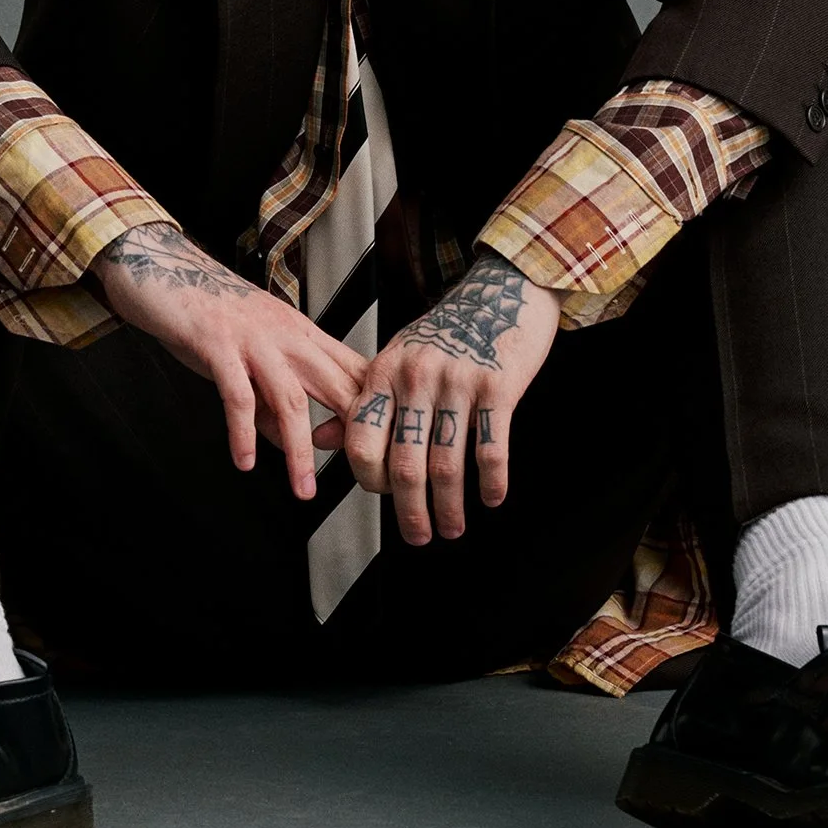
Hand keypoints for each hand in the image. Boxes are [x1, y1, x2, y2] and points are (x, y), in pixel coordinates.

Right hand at [91, 223, 366, 500]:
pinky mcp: (218, 344)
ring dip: (301, 450)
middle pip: (336, 386)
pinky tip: (245, 460)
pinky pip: (238, 395)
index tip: (371, 448)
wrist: (165, 267)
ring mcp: (254, 338)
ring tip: (304, 488)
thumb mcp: (253, 354)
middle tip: (356, 475)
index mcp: (301, 333)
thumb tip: (293, 444)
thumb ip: (273, 399)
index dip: (369, 412)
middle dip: (350, 435)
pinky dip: (243, 433)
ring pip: (291, 398)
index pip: (353, 372)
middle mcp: (286, 334)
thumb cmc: (210, 310)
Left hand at [343, 250, 561, 544]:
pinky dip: (491, 482)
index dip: (368, 480)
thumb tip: (325, 439)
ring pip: (447, 464)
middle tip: (417, 536)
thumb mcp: (397, 358)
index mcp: (384, 372)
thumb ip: (364, 401)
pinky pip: (491, 448)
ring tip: (452, 528)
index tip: (383, 498)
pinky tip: (491, 498)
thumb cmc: (447, 330)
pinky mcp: (498, 386)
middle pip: (404, 463)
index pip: (361, 441)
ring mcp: (457, 382)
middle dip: (410, 511)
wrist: (502, 290)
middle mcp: (416, 377)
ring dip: (449, 507)